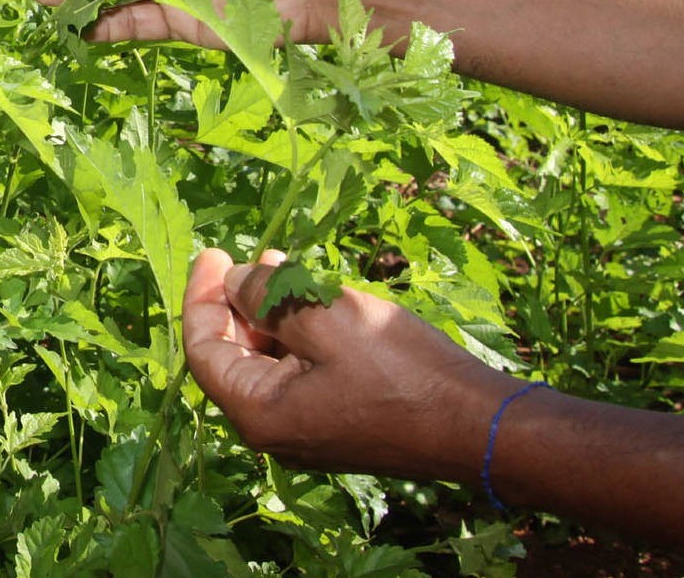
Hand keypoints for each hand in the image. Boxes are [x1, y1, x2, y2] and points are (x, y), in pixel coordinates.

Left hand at [181, 249, 512, 480]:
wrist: (481, 426)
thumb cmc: (400, 370)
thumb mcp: (324, 317)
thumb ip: (267, 296)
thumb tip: (234, 281)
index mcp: (259, 413)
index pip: (203, 350)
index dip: (202, 295)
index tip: (213, 252)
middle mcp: (274, 432)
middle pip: (232, 355)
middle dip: (237, 301)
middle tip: (252, 255)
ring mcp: (308, 431)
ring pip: (268, 361)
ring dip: (270, 312)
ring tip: (283, 266)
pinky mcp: (339, 423)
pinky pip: (299, 373)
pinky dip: (297, 334)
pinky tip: (314, 299)